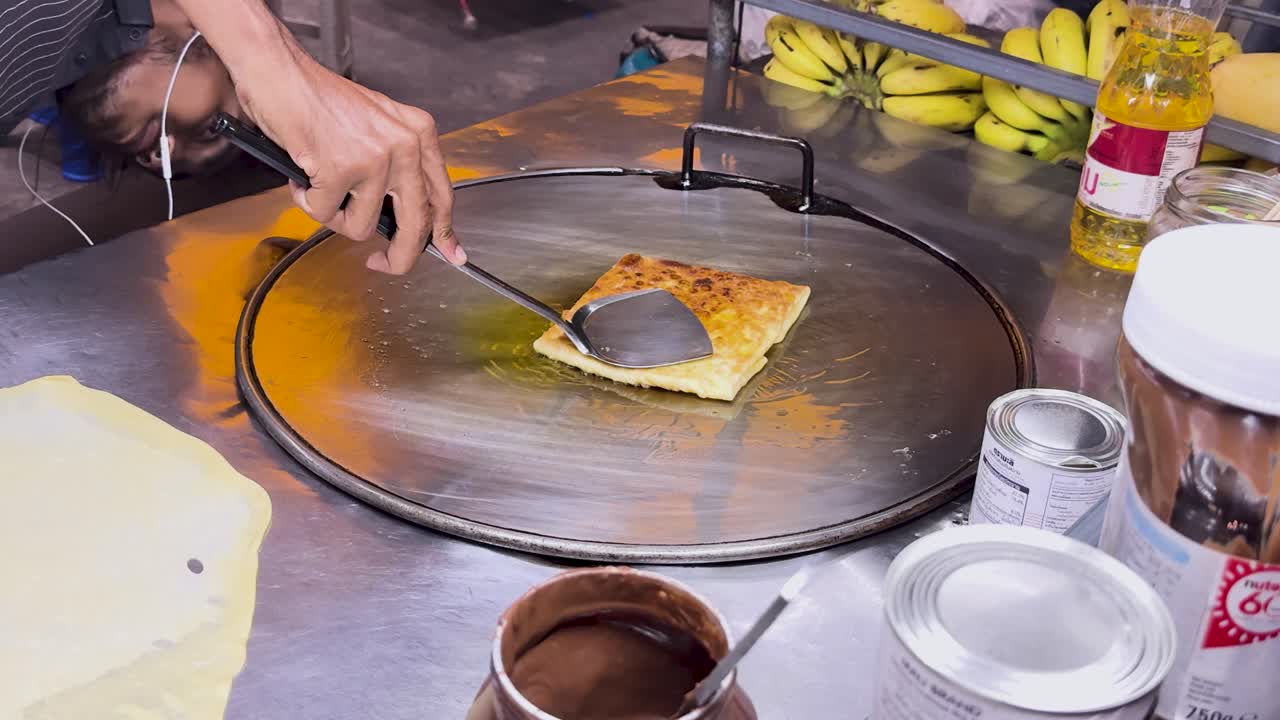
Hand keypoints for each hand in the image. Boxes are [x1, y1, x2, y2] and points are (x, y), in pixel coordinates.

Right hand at [237, 46, 463, 273]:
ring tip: (318, 183)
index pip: (442, 196)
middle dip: (399, 256)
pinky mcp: (341, 168)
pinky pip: (323, 213)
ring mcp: (375, 158)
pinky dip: (306, 200)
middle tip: (380, 263)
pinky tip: (302, 173)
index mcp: (419, 134)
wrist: (278, 71)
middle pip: (415, 225)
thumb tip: (403, 217)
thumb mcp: (378, 126)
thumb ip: (397, 167)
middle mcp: (405, 146)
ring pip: (360, 226)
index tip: (451, 254)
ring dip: (333, 215)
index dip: (444, 233)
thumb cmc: (318, 98)